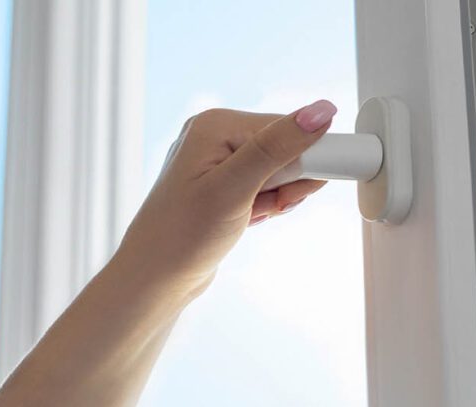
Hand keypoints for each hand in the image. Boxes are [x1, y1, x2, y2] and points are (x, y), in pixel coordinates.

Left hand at [113, 100, 336, 295]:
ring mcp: (221, 163)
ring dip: (279, 198)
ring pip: (280, 172)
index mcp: (216, 125)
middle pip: (285, 148)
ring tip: (253, 216)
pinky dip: (269, 206)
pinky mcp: (227, 186)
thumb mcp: (236, 188)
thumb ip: (278, 148)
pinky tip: (250, 219)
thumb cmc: (182, 235)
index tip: (313, 181)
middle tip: (270, 205)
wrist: (156, 280)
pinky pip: (267, 187)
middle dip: (288, 183)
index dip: (305, 157)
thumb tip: (319, 111)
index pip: (285, 126)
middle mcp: (217, 137)